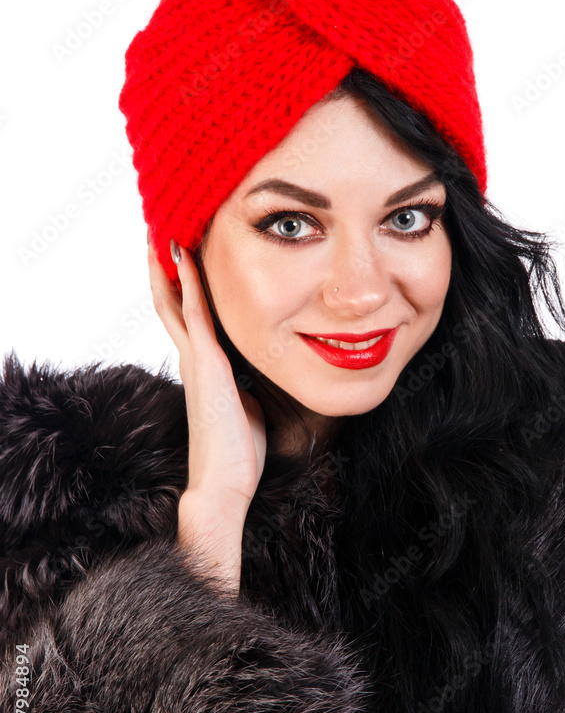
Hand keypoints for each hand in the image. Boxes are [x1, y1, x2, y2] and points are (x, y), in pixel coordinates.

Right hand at [147, 236, 266, 592]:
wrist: (225, 483)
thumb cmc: (238, 452)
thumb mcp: (247, 407)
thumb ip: (246, 386)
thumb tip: (256, 379)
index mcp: (204, 368)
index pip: (187, 317)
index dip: (181, 286)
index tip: (179, 256)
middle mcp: (193, 358)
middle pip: (171, 302)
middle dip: (165, 268)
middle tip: (159, 230)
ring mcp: (195, 359)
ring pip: (175, 300)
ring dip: (168, 266)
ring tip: (162, 230)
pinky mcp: (205, 363)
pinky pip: (194, 313)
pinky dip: (189, 282)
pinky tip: (184, 254)